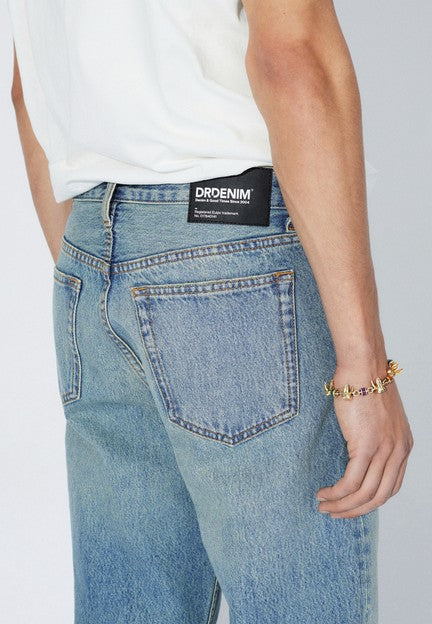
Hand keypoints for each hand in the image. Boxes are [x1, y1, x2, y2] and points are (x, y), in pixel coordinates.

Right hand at [316, 365, 413, 517]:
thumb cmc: (364, 383)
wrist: (363, 366)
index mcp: (404, 446)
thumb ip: (374, 437)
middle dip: (355, 510)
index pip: (391, 487)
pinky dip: (336, 493)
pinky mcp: (366, 446)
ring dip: (342, 505)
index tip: (351, 504)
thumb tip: (356, 451)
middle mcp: (398, 452)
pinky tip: (323, 493)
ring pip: (364, 494)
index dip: (370, 501)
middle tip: (335, 513)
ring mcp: (384, 450)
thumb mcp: (377, 417)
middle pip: (379, 497)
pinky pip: (351, 482)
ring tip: (324, 506)